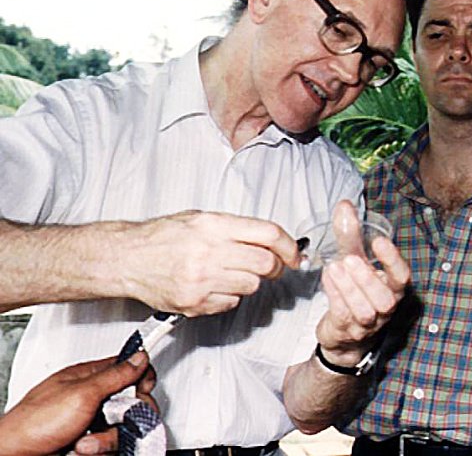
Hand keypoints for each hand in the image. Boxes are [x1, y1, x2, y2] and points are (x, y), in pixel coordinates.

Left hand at [0, 351, 155, 455]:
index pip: (128, 368)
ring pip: (123, 427)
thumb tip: (139, 357)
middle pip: (132, 401)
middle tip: (115, 418)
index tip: (142, 389)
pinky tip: (82, 449)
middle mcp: (92, 398)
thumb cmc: (34, 424)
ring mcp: (91, 422)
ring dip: (108, 438)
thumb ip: (115, 375)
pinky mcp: (90, 443)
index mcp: (89, 377)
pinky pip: (112, 446)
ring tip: (85, 442)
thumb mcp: (81, 393)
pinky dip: (100, 450)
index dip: (141, 378)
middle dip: (127, 415)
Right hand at [119, 211, 301, 315]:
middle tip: (270, 266)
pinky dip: (229, 296)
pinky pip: (231, 303)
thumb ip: (236, 228)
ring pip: (251, 286)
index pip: (268, 234)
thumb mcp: (200, 219)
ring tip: (231, 273)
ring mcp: (202, 280)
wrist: (126, 258)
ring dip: (250, 281)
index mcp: (213, 225)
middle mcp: (209, 251)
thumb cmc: (161, 237)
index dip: (289, 246)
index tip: (295, 254)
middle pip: (266, 263)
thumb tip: (272, 240)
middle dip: (274, 267)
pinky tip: (213, 285)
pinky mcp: (195, 303)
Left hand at [315, 201, 409, 365]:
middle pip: (385, 299)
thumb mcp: (355, 260)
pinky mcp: (347, 331)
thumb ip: (351, 235)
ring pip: (364, 311)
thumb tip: (344, 205)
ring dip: (349, 288)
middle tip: (349, 259)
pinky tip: (328, 279)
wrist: (344, 332)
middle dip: (367, 279)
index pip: (402, 277)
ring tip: (334, 268)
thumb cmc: (356, 291)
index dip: (393, 260)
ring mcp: (367, 324)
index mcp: (392, 288)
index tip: (380, 241)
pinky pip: (343, 316)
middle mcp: (385, 308)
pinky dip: (335, 296)